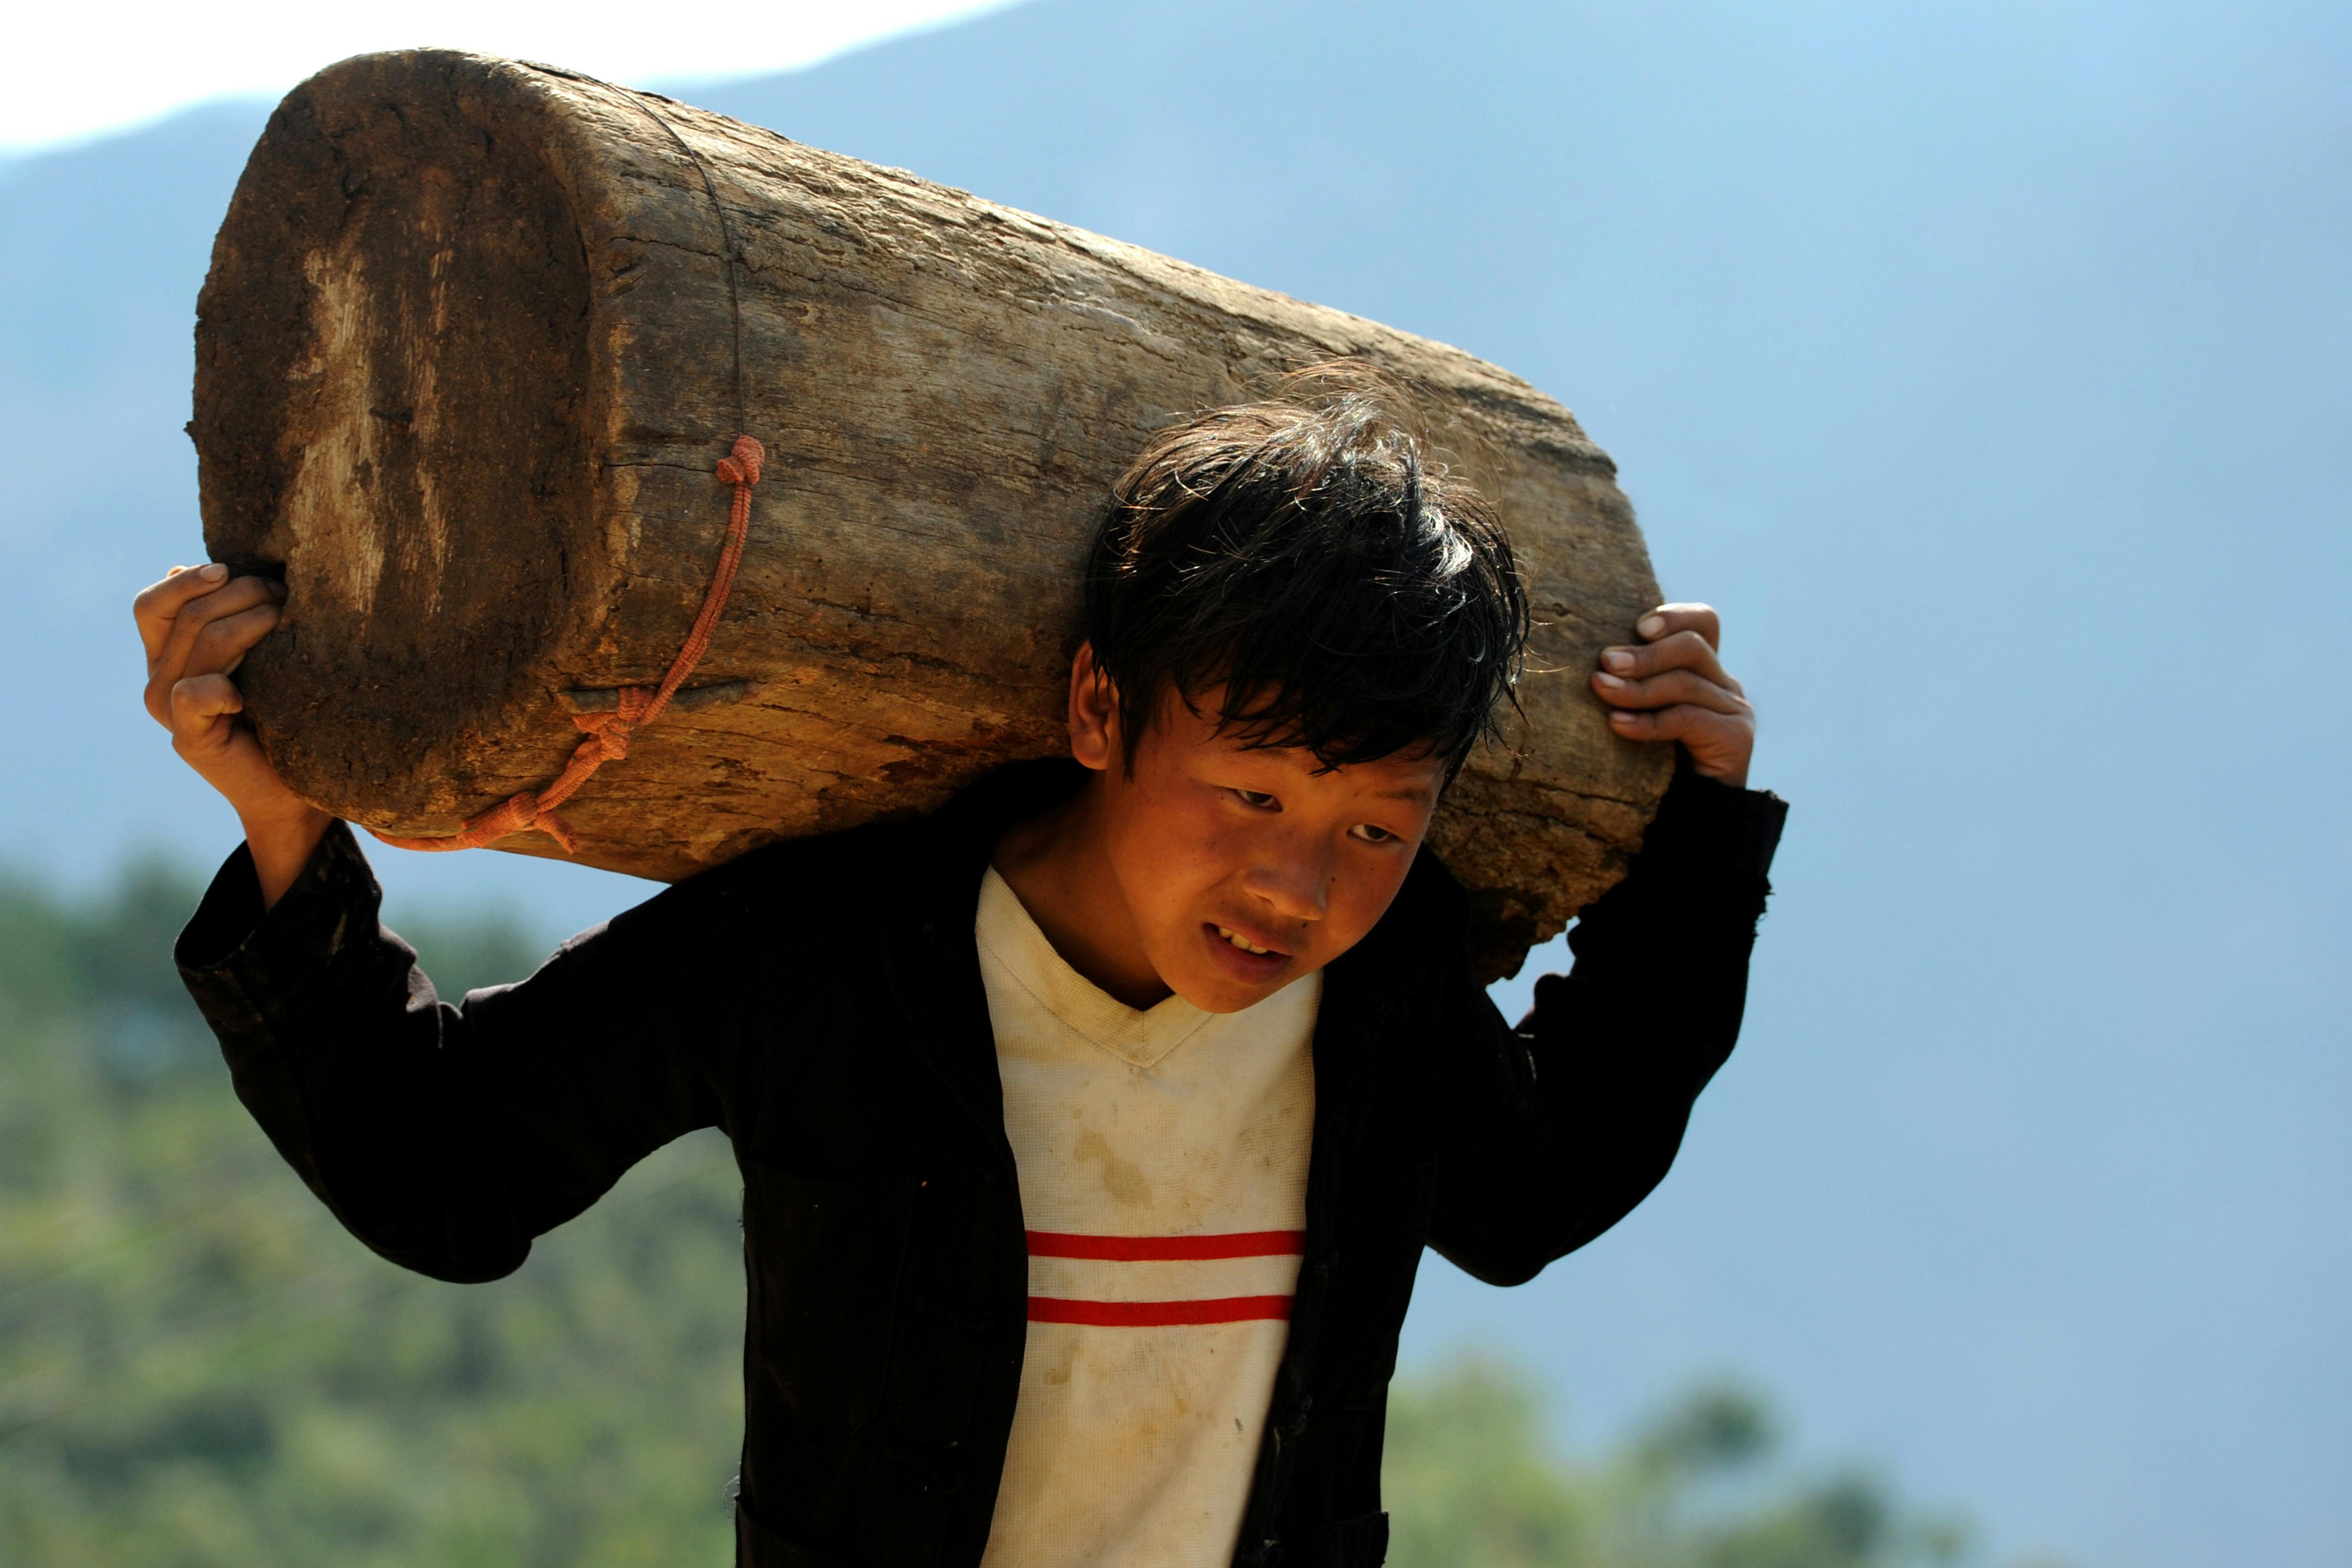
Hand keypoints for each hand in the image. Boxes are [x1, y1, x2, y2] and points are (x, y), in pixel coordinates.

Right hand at [136, 563, 329, 903]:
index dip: (191, 582)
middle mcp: (160, 680)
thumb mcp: (258, 654)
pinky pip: (195, 692)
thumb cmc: (284, 715)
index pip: (152, 605)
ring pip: (205, 640)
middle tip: (287, 597)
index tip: (233, 571)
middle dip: (243, 594)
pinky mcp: (190, 738)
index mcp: (166, 657)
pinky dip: (225, 684)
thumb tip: (187, 568)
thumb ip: (226, 618)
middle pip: (189, 614)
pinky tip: (252, 692)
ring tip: (290, 622)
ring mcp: (171, 711)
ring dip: (255, 621)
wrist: (292, 790)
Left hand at [1590, 602, 1754, 787]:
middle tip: (1605, 661)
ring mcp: (1735, 711)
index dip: (1674, 616)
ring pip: (1686, 682)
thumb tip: (1590, 663)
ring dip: (1638, 687)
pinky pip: (1687, 719)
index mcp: (1706, 670)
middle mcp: (1725, 685)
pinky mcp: (1736, 739)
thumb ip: (1634, 685)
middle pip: (1692, 646)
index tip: (1638, 625)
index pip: (1703, 623)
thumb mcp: (1645, 714)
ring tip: (1601, 689)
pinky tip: (1618, 724)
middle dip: (1645, 653)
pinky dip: (1649, 721)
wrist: (1693, 819)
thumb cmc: (1657, 764)